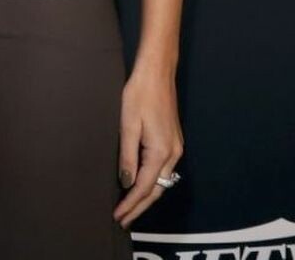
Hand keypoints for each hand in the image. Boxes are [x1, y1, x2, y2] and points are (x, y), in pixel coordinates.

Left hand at [113, 69, 183, 225]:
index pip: (144, 187)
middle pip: (156, 190)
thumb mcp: (128, 126)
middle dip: (139, 207)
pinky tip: (141, 185)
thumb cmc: (140, 95)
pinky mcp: (173, 142)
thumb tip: (126, 182)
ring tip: (129, 208)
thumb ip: (127, 157)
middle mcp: (173, 154)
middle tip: (123, 220)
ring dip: (146, 196)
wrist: (157, 74)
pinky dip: (152, 183)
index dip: (130, 204)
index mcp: (161, 152)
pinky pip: (163, 170)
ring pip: (162, 182)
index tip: (118, 216)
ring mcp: (176, 148)